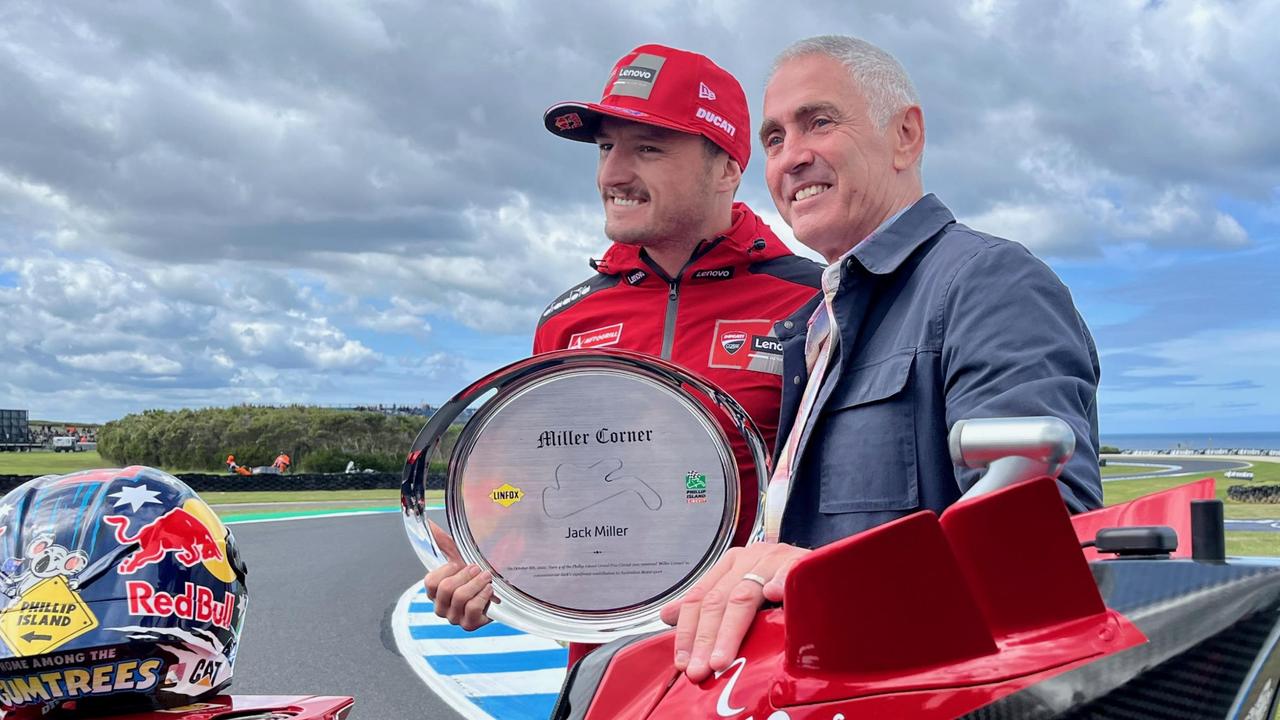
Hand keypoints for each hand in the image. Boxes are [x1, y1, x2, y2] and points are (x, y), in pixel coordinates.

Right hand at [422, 520, 497, 630]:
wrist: (497, 593)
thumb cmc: (474, 576)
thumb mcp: (459, 557)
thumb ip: (443, 542)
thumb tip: (430, 524)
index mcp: (435, 592)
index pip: (430, 582)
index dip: (447, 570)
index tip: (458, 563)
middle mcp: (441, 607)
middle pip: (446, 589)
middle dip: (465, 575)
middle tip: (476, 568)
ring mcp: (454, 618)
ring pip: (461, 598)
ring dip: (476, 583)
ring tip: (486, 576)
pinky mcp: (469, 625)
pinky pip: (473, 609)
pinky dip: (483, 595)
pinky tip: (489, 589)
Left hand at [659, 542, 808, 681]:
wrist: (829, 571)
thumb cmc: (785, 586)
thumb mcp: (743, 592)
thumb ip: (708, 604)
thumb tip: (667, 616)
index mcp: (733, 564)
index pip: (700, 598)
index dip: (688, 632)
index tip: (682, 662)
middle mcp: (751, 558)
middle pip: (718, 600)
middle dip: (705, 640)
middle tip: (700, 670)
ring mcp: (776, 559)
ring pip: (744, 595)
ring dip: (730, 632)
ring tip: (721, 660)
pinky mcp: (802, 563)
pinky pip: (788, 575)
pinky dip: (780, 584)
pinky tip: (774, 597)